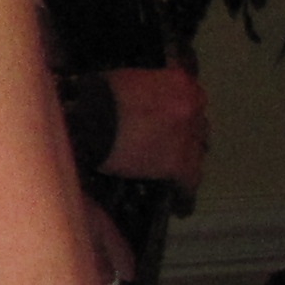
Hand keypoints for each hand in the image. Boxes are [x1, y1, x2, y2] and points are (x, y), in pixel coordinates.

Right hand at [100, 68, 208, 198]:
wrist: (85, 119)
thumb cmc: (97, 96)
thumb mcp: (128, 79)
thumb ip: (149, 87)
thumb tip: (146, 102)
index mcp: (180, 81)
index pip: (192, 97)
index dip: (179, 111)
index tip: (170, 120)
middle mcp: (192, 106)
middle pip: (198, 125)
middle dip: (185, 135)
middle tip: (166, 147)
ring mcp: (188, 135)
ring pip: (197, 152)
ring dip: (185, 161)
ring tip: (172, 175)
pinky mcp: (179, 163)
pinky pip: (189, 182)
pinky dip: (184, 193)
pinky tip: (180, 205)